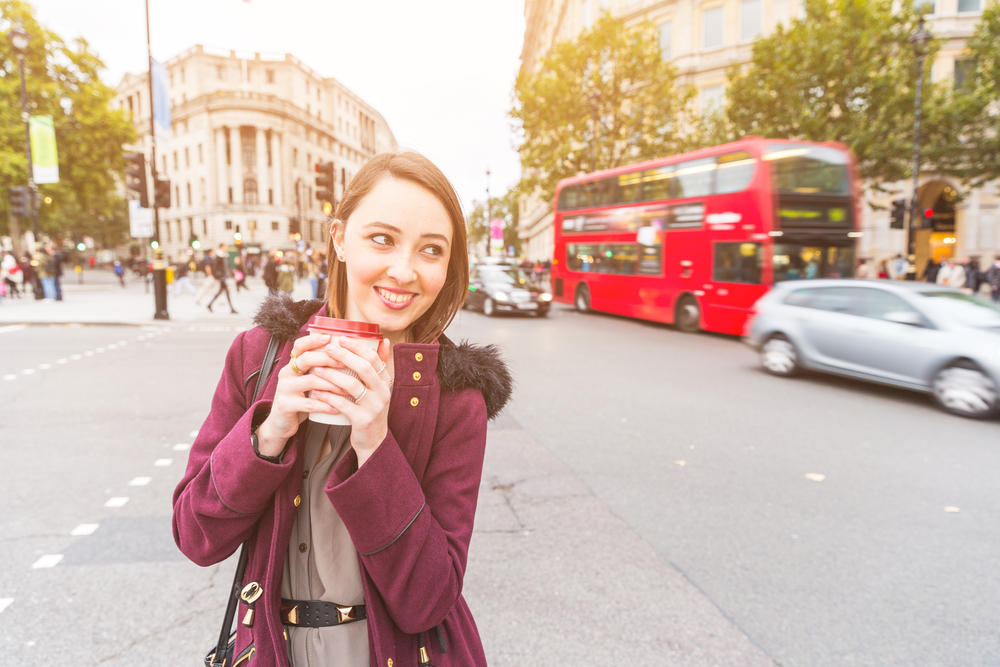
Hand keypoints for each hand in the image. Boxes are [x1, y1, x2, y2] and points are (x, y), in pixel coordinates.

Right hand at [254, 333, 343, 456]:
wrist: (281, 424)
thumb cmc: (302, 399)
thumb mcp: (309, 382)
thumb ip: (322, 370)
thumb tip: (349, 356)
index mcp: (293, 364)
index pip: (300, 346)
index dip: (313, 340)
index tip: (330, 337)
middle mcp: (286, 373)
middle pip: (306, 359)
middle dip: (327, 359)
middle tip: (345, 363)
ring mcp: (284, 389)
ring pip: (310, 381)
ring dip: (332, 384)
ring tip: (348, 389)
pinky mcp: (285, 405)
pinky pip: (309, 404)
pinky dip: (325, 405)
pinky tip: (337, 408)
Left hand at [311, 337, 391, 466]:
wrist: (373, 440)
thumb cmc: (370, 409)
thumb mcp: (378, 387)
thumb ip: (378, 366)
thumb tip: (382, 340)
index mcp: (386, 381)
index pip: (374, 358)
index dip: (357, 347)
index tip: (341, 338)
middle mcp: (383, 392)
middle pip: (364, 368)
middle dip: (344, 356)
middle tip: (327, 349)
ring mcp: (374, 407)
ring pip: (352, 385)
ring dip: (332, 375)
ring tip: (317, 369)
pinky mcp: (363, 420)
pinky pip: (343, 405)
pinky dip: (328, 397)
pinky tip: (316, 392)